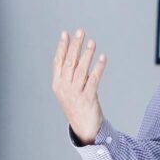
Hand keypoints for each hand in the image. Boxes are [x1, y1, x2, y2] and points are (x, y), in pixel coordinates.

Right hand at [51, 29, 106, 143]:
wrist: (84, 128)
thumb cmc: (77, 106)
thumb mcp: (70, 89)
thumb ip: (73, 74)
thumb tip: (80, 56)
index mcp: (57, 84)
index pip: (58, 61)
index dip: (62, 46)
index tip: (66, 33)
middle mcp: (64, 88)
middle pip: (69, 62)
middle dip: (75, 45)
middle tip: (80, 32)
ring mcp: (75, 93)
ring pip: (81, 69)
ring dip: (87, 54)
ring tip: (92, 41)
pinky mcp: (88, 98)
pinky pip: (93, 79)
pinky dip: (98, 67)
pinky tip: (102, 58)